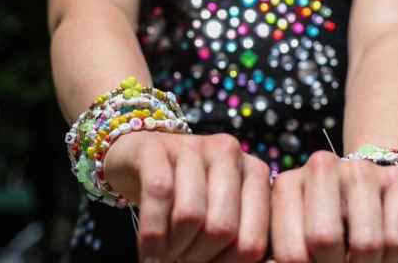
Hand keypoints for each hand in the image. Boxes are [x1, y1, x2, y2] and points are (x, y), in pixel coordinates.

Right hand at [104, 130, 270, 262]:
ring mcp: (193, 146)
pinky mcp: (156, 146)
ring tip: (164, 257)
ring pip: (190, 214)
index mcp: (256, 174)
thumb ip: (236, 240)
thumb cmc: (187, 196)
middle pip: (222, 229)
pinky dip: (151, 233)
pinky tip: (147, 251)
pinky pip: (158, 195)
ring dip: (173, 248)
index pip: (252, 242)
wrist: (141, 159)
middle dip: (197, 258)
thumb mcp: (218, 214)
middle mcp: (229, 154)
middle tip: (181, 262)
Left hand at [270, 151, 397, 262]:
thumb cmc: (328, 228)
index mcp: (286, 185)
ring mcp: (361, 168)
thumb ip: (287, 254)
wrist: (373, 199)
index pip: (291, 253)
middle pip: (324, 240)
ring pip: (366, 243)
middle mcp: (320, 166)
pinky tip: (385, 242)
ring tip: (362, 256)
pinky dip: (394, 254)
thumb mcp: (297, 240)